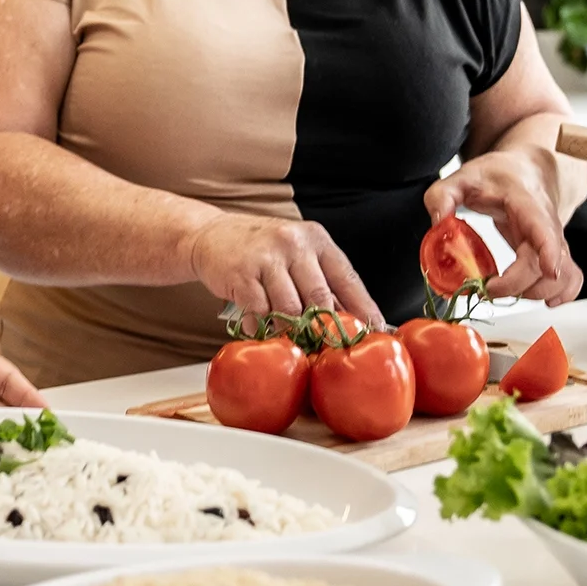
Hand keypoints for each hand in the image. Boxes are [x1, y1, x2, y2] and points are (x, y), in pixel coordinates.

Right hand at [184, 213, 385, 327]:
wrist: (210, 235)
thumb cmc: (260, 250)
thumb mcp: (296, 254)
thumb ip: (320, 281)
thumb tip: (353, 320)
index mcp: (316, 239)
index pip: (347, 278)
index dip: (364, 309)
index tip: (376, 332)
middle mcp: (294, 243)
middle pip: (320, 298)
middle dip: (326, 330)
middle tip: (329, 350)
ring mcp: (267, 257)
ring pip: (289, 310)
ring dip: (291, 333)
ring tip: (292, 342)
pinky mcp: (241, 273)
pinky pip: (259, 313)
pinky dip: (262, 328)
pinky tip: (260, 330)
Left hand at [426, 150, 582, 304]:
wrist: (528, 170)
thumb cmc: (499, 175)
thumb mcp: (463, 177)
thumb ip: (442, 195)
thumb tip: (438, 222)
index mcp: (528, 205)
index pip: (544, 230)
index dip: (548, 253)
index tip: (547, 271)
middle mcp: (548, 226)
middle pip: (546, 265)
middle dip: (518, 286)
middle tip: (486, 287)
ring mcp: (555, 242)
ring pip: (564, 277)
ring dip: (537, 294)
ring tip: (504, 291)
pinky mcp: (555, 255)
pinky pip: (572, 279)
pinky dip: (563, 295)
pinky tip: (544, 301)